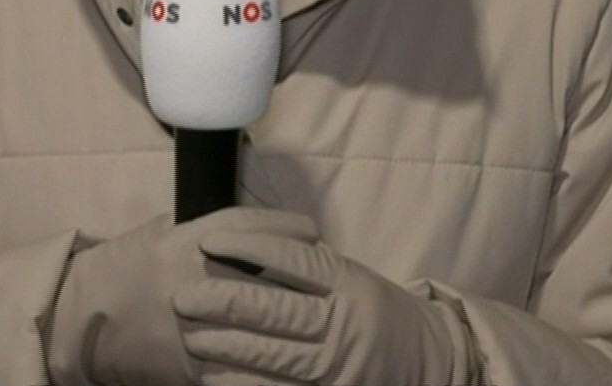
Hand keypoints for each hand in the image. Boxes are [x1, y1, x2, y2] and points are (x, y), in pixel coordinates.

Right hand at [43, 207, 320, 385]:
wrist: (79, 318)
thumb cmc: (121, 268)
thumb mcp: (155, 233)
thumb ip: (194, 228)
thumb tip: (242, 225)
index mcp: (183, 241)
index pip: (248, 228)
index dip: (286, 227)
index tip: (312, 229)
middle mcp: (192, 280)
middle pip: (263, 276)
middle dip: (302, 276)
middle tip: (331, 275)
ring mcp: (191, 325)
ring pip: (259, 326)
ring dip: (295, 325)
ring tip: (325, 321)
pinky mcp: (189, 366)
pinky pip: (239, 371)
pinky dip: (268, 371)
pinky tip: (293, 367)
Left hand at [172, 230, 471, 385]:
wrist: (428, 361)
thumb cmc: (374, 311)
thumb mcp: (351, 277)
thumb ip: (308, 265)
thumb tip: (241, 244)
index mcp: (351, 283)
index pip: (296, 261)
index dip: (250, 249)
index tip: (208, 240)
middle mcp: (348, 323)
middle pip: (280, 310)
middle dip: (226, 302)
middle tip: (183, 296)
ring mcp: (341, 367)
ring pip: (276, 357)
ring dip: (228, 347)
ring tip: (192, 335)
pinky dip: (243, 385)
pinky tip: (213, 376)